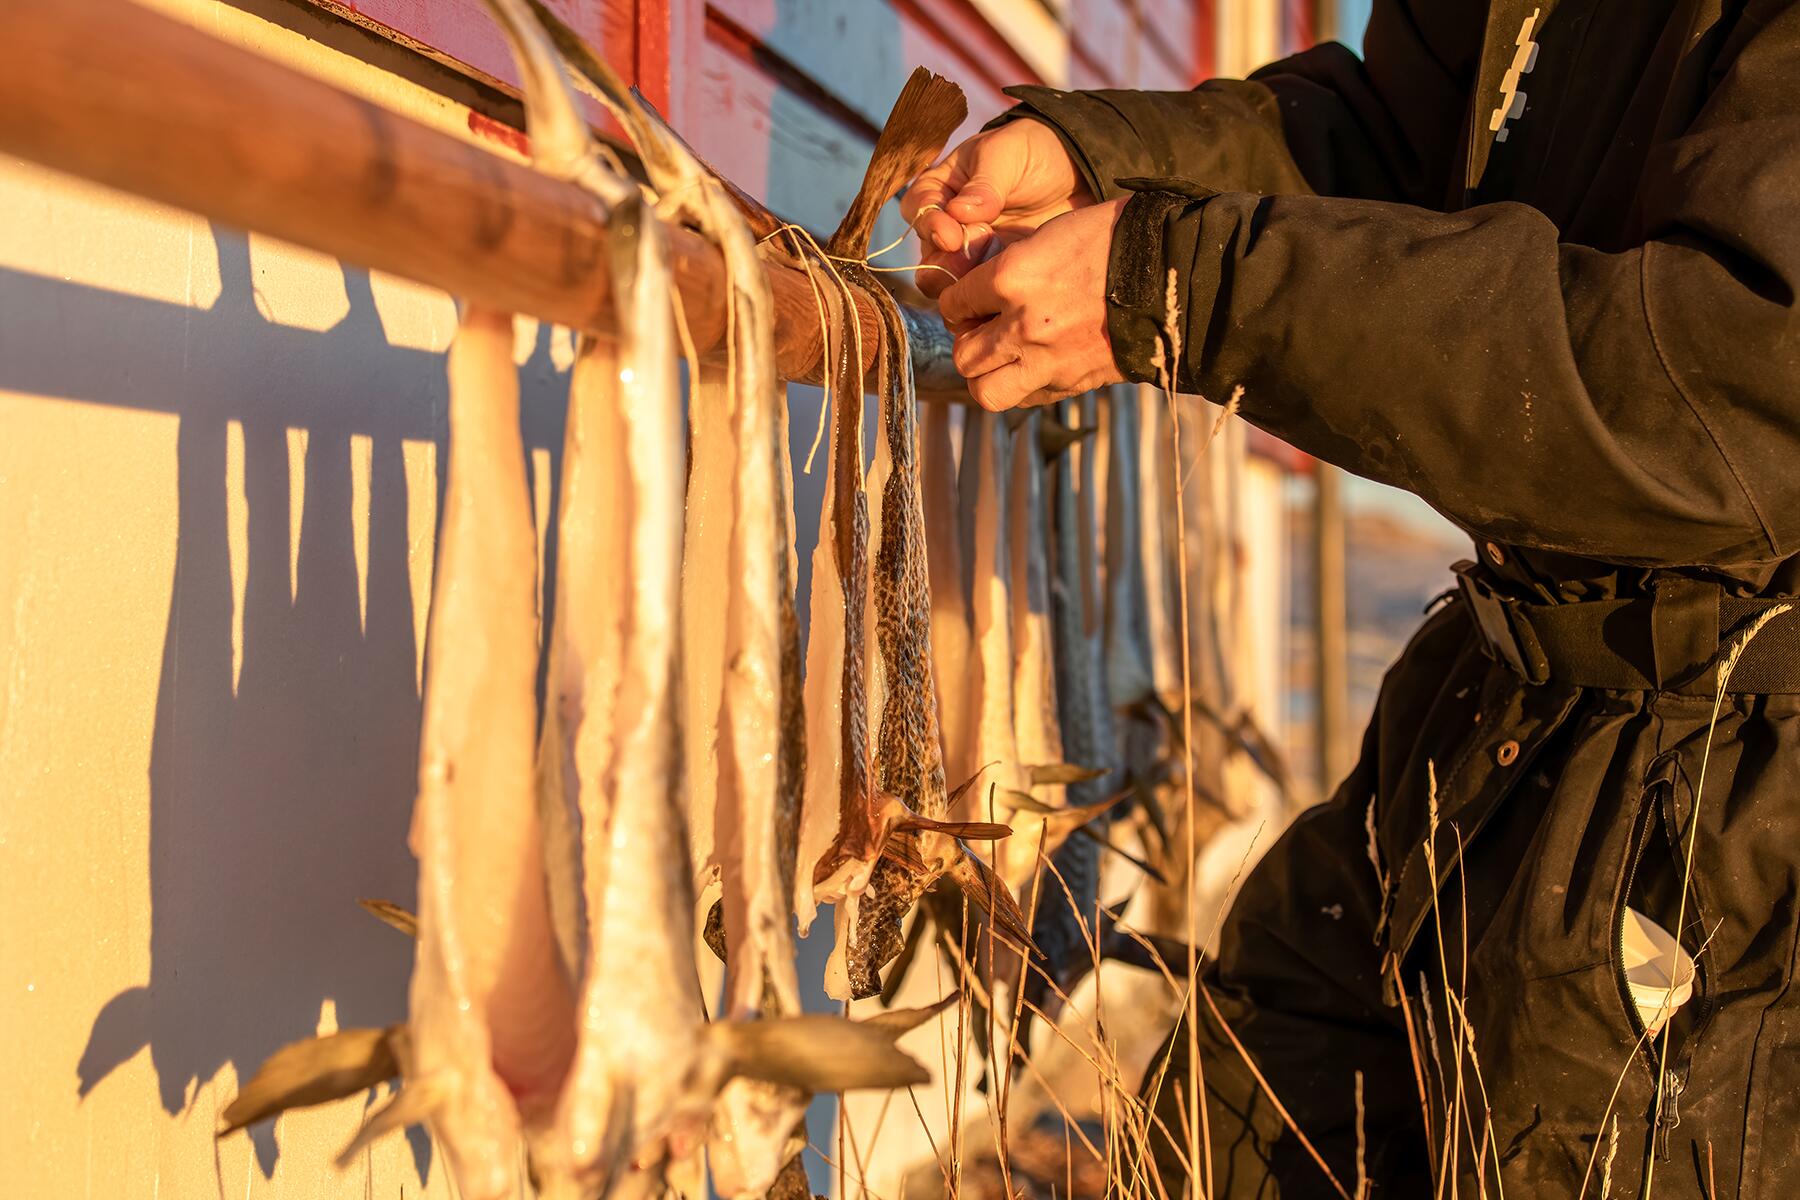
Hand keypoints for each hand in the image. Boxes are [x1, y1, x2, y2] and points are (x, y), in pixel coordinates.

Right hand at [901, 120, 1093, 298]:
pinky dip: (988, 294)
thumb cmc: (1033, 152)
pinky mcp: (995, 272)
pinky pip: (980, 292)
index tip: (950, 237)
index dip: (929, 226)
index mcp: (942, 188)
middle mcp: (948, 224)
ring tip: (992, 271)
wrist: (1075, 173)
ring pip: (950, 280)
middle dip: (946, 262)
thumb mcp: (1007, 155)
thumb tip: (959, 213)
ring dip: (965, 281)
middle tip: (972, 257)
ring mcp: (971, 252)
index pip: (919, 210)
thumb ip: (984, 185)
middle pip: (929, 254)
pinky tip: (1007, 286)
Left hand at [938, 198, 1125, 411]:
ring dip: (987, 376)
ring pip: (985, 391)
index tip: (966, 301)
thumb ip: (1010, 268)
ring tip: (1000, 359)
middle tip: (981, 331)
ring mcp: (1048, 361)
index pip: (953, 303)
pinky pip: (1026, 399)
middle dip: (967, 343)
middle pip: (963, 355)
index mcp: (1012, 278)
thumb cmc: (1114, 240)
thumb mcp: (1051, 235)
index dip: (955, 302)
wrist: (1173, 273)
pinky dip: (1022, 387)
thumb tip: (983, 293)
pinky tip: (1033, 366)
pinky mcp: (1071, 382)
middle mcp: (1022, 325)